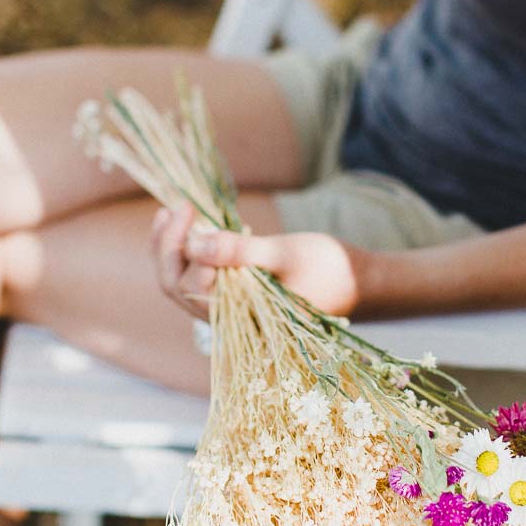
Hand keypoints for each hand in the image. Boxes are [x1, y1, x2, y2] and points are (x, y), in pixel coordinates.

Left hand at [152, 204, 364, 318]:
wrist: (358, 284)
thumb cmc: (328, 269)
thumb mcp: (285, 254)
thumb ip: (241, 251)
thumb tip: (195, 242)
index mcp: (239, 315)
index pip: (189, 284)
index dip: (180, 247)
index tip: (190, 209)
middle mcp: (227, 318)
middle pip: (176, 285)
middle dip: (166, 246)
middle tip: (171, 208)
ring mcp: (229, 308)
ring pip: (182, 282)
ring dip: (171, 248)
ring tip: (168, 213)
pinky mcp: (235, 295)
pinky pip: (197, 277)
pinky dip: (187, 252)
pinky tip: (187, 226)